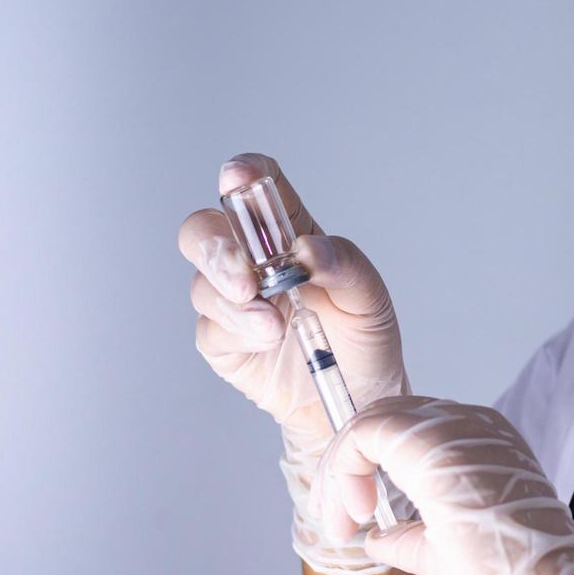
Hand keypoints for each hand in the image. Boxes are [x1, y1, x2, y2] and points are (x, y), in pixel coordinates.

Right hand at [178, 152, 410, 573]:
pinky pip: (210, 326)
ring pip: (202, 281)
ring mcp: (234, 299)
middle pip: (205, 229)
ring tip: (275, 327)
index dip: (243, 175)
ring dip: (236, 302)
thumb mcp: (370, 298)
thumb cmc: (363, 339)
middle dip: (216, 247)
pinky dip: (237, 330)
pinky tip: (267, 340)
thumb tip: (307, 248)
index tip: (238, 177)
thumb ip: (344, 265)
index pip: (258, 187)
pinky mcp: (222, 338)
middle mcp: (254, 260)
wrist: (355, 399)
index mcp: (291, 234)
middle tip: (246, 278)